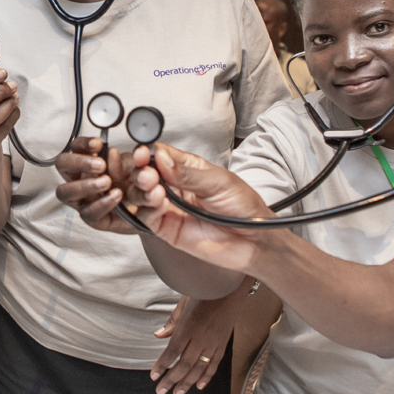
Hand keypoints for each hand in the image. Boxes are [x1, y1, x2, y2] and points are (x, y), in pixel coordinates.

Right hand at [55, 136, 136, 234]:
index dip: (83, 144)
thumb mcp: (134, 168)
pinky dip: (102, 203)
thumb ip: (123, 161)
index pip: (75, 147)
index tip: (98, 144)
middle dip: (79, 162)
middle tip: (101, 165)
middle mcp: (79, 179)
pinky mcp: (91, 218)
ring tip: (107, 182)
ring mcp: (82, 199)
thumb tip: (112, 153)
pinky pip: (88, 212)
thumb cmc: (135, 185)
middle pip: (62, 165)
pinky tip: (115, 196)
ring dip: (85, 185)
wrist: (148, 209)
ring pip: (65, 192)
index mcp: (88, 162)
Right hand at [128, 143, 274, 270]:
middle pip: (143, 173)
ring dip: (141, 189)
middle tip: (147, 174)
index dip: (147, 153)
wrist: (253, 240)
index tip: (143, 154)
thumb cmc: (243, 206)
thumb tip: (161, 158)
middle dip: (140, 171)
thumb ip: (187, 173)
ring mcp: (169, 206)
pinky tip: (159, 202)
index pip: (158, 155)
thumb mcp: (218, 182)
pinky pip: (147, 217)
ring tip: (153, 187)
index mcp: (186, 167)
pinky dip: (148, 208)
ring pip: (140, 194)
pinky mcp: (166, 227)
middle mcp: (174, 186)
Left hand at [150, 294, 235, 393]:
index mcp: (188, 326)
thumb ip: (172, 322)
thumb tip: (159, 335)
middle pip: (184, 364)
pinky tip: (199, 385)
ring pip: (199, 368)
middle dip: (171, 380)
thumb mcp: (184, 302)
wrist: (230, 287)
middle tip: (161, 391)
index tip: (154, 376)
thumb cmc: (206, 290)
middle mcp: (201, 338)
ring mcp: (213, 342)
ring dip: (187, 383)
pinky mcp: (223, 343)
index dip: (162, 366)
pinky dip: (206, 376)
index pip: (172, 351)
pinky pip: (214, 364)